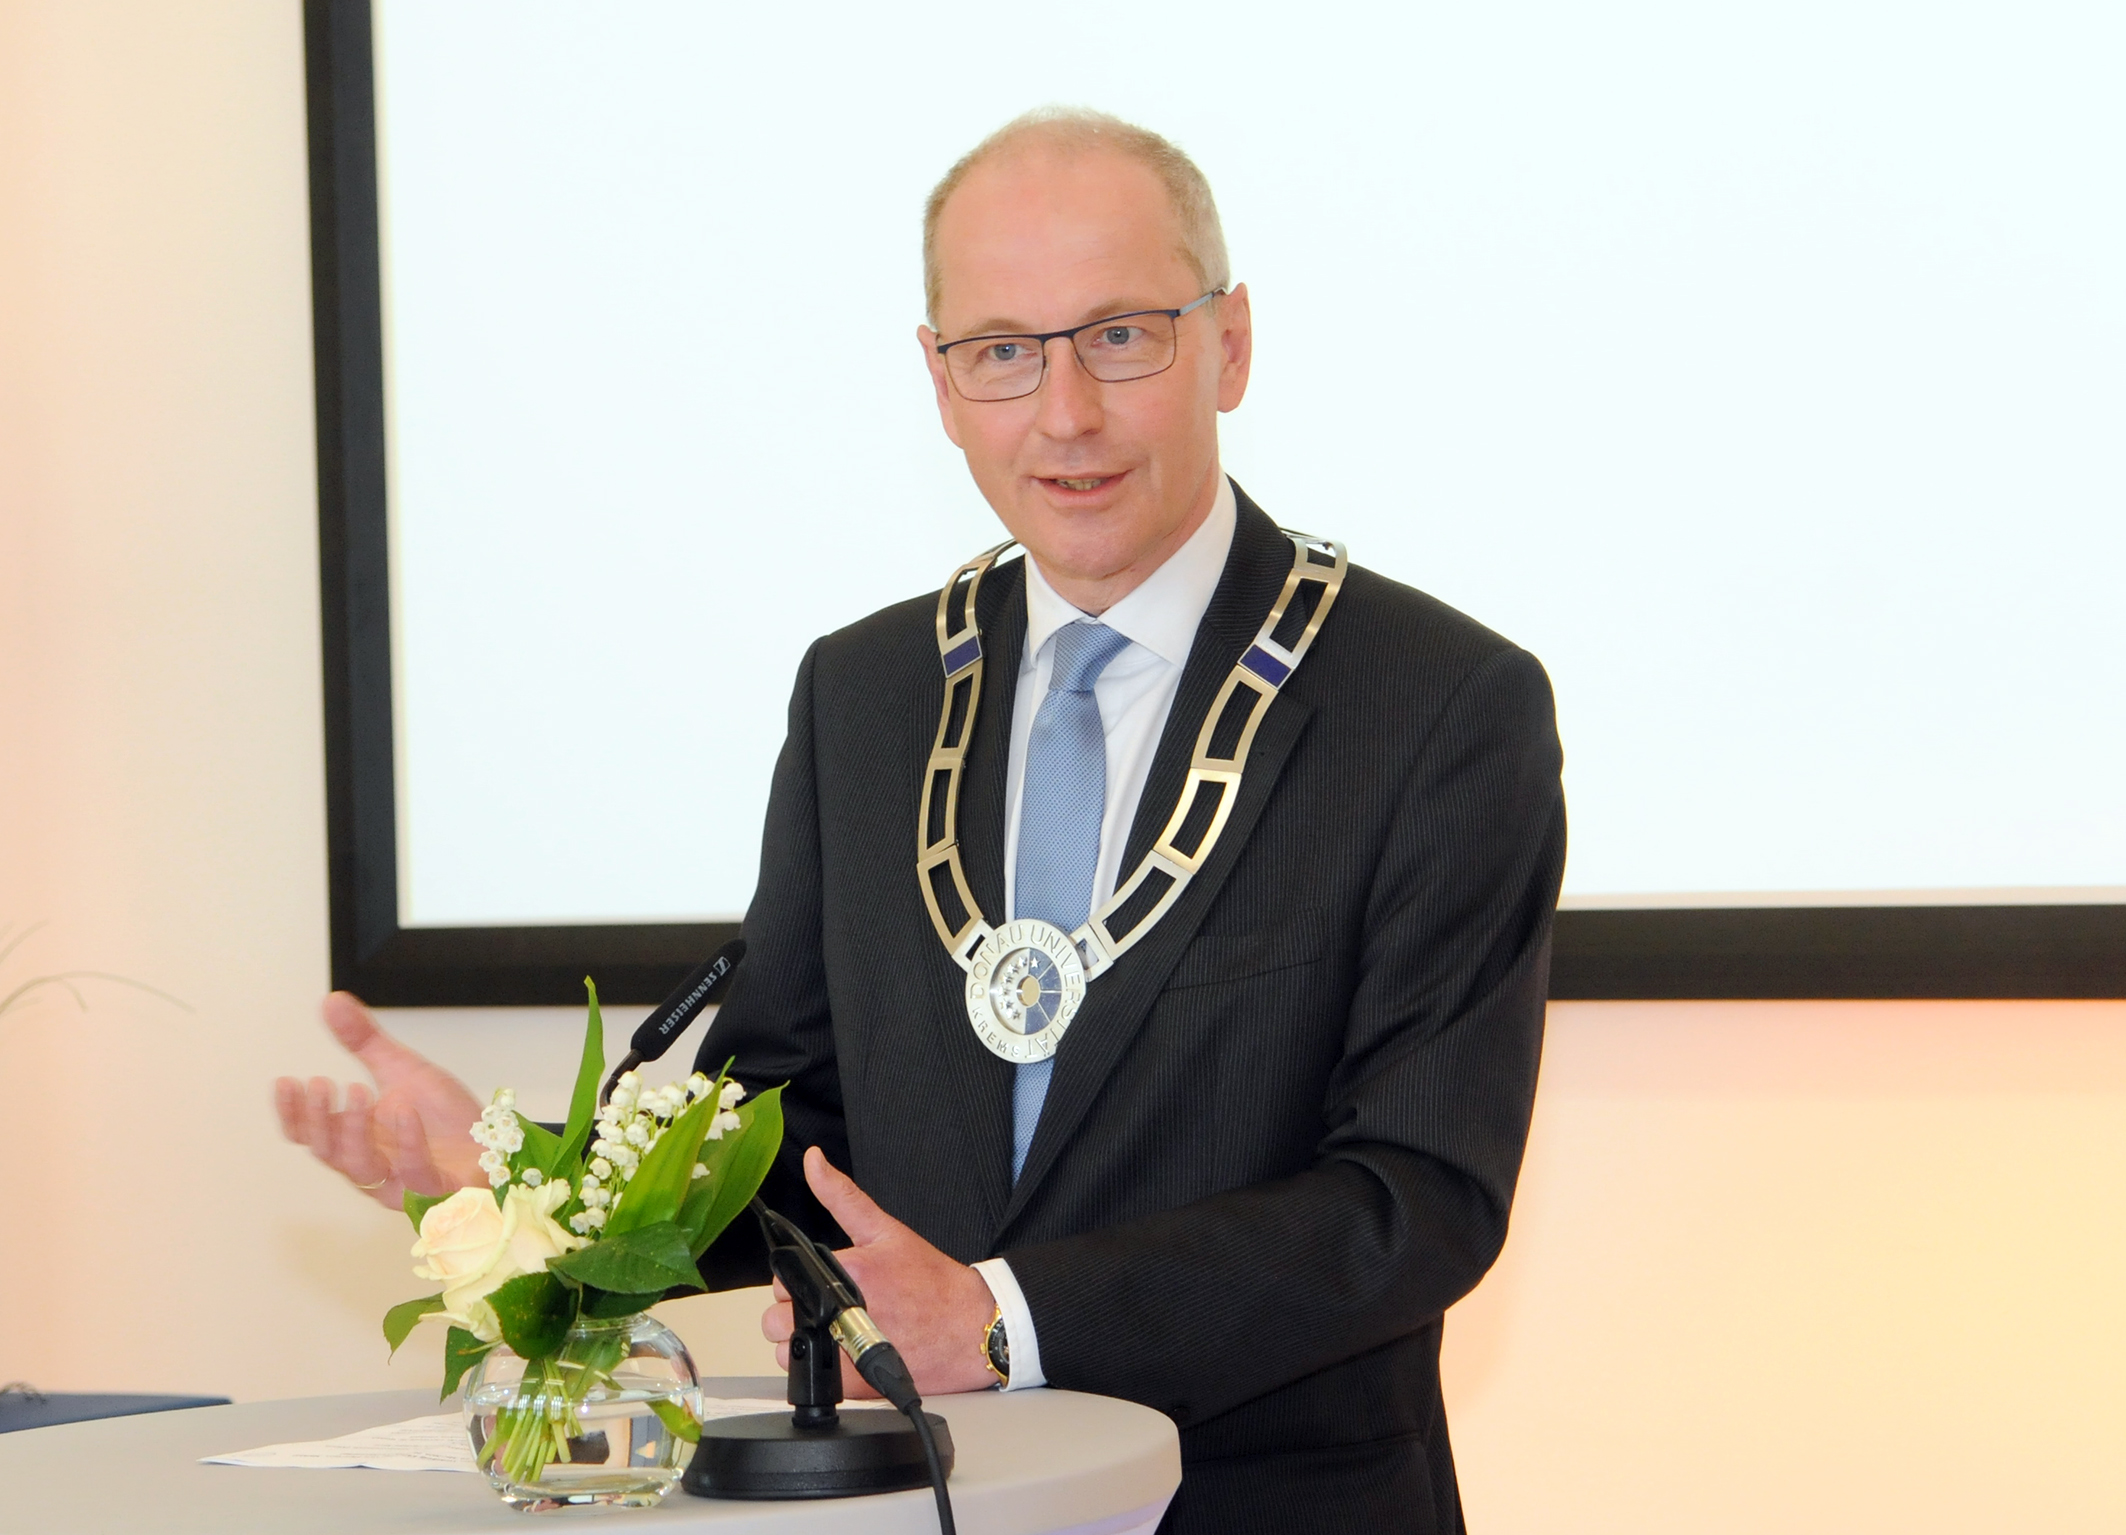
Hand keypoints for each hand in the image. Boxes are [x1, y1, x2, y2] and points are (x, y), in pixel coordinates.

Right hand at [272, 991, 485, 1209]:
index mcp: (356, 1139)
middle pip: (328, 1152)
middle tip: (320, 1082)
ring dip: (354, 1129)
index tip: (285, 1081)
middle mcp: (370, 1165)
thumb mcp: (401, 1069)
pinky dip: (408, 1144)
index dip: (293, 1113)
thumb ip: (364, 1041)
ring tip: (356, 1089)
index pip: (310, 1135)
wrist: (492, 1139)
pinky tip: (404, 1111)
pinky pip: (415, 1174)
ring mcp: (400, 1181)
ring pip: (361, 1167)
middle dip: (318, 1119)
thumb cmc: (442, 1115)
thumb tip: (331, 1000)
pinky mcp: (436, 1189)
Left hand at [761, 1146, 997, 1396]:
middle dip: (796, 1314)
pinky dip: (824, 1371)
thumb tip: (812, 1160)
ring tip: (838, 1333)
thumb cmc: (934, 1281)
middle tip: (831, 1309)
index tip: (816, 1285)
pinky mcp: (856, 1384)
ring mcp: (849, 1351)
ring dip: (807, 1345)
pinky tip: (848, 1354)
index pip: (782, 1282)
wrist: (973, 1327)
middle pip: (778, 1321)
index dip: (795, 1284)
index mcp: (848, 1271)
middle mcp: (845, 1312)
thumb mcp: (886, 1230)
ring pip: (790, 1353)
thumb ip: (842, 1195)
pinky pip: (813, 1379)